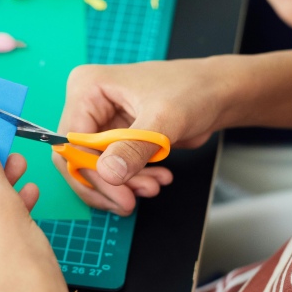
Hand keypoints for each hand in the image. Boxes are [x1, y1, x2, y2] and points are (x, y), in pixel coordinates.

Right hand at [56, 59, 223, 214]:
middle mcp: (87, 104)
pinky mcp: (115, 137)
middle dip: (107, 183)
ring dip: (123, 185)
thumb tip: (108, 174)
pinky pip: (112, 168)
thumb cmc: (193, 91)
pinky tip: (157, 179)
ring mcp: (101, 121)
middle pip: (78, 158)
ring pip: (95, 168)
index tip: (118, 195)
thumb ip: (133, 148)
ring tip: (153, 187)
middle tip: (131, 202)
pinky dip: (132, 180)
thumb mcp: (163, 120)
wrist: (219, 93)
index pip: (72, 141)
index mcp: (87, 88)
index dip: (91, 173)